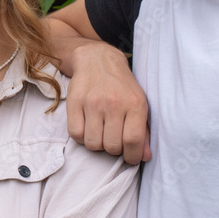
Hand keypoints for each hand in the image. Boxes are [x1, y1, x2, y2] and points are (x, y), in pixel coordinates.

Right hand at [66, 41, 149, 164]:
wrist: (97, 60)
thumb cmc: (121, 86)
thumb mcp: (139, 104)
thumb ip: (144, 132)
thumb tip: (144, 157)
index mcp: (135, 104)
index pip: (133, 140)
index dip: (132, 156)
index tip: (130, 157)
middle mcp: (114, 102)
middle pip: (112, 146)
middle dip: (114, 149)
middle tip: (113, 138)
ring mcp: (92, 102)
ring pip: (93, 143)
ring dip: (97, 144)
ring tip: (100, 132)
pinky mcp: (74, 102)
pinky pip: (76, 134)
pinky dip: (82, 137)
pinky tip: (87, 128)